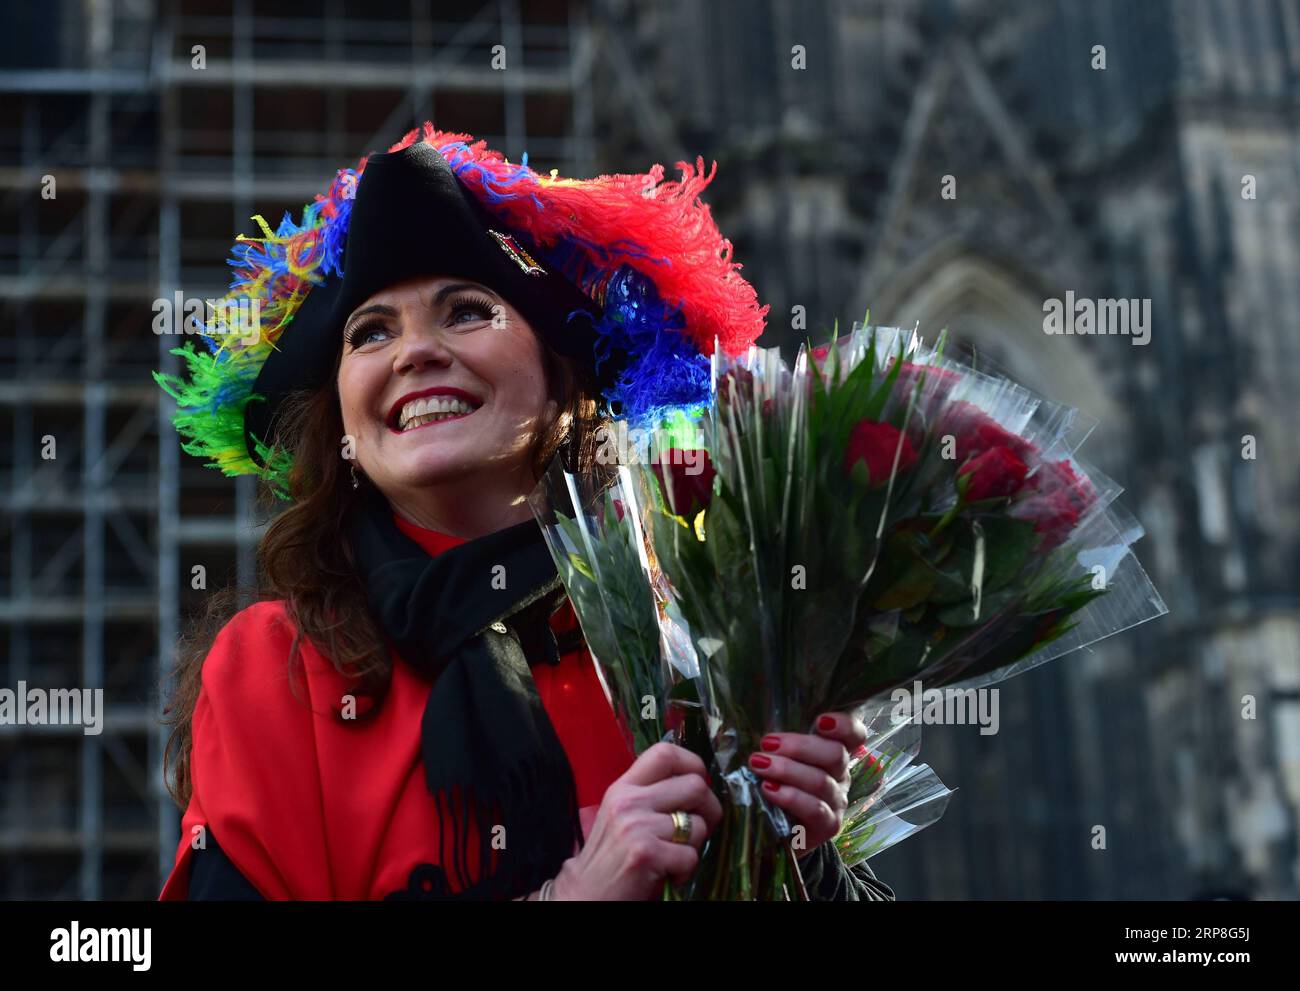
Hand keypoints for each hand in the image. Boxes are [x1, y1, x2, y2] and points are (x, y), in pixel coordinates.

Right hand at [552, 741, 722, 899]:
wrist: (585, 895)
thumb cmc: (611, 858)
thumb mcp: (623, 815)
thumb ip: (651, 796)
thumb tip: (697, 784)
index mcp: (624, 787)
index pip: (664, 752)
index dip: (693, 763)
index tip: (700, 782)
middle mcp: (629, 801)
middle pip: (695, 786)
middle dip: (710, 810)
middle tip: (698, 829)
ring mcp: (636, 827)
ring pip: (698, 825)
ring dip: (695, 846)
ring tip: (676, 857)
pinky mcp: (646, 854)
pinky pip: (691, 856)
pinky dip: (686, 871)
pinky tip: (670, 875)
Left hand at [745, 712, 867, 858]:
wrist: (772, 832)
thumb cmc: (772, 783)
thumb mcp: (775, 757)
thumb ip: (774, 741)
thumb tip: (748, 722)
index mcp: (832, 752)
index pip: (854, 735)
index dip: (844, 725)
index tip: (820, 721)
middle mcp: (841, 775)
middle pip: (836, 754)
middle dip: (799, 746)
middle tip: (766, 743)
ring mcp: (837, 801)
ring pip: (822, 781)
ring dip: (787, 770)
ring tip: (758, 764)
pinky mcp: (828, 826)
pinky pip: (815, 808)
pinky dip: (790, 797)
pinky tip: (768, 789)